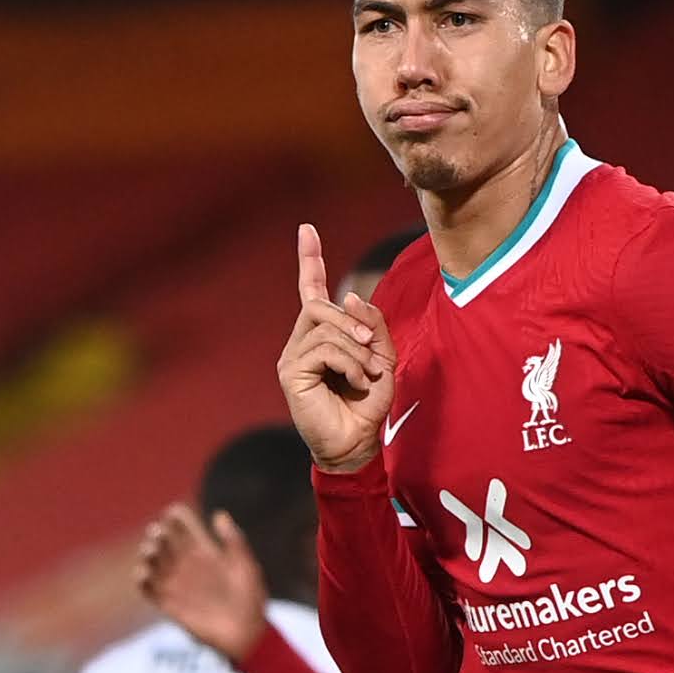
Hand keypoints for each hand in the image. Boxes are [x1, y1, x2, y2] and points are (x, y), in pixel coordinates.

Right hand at [136, 504, 268, 662]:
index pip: (186, 528)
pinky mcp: (170, 605)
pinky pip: (149, 590)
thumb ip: (233, 541)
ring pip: (154, 564)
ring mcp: (178, 585)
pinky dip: (141, 581)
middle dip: (158, 534)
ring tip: (150, 550)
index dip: (177, 517)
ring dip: (147, 554)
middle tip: (158, 533)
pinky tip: (144, 573)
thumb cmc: (251, 598)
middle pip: (165, 543)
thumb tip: (218, 514)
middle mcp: (189, 566)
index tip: (172, 512)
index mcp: (207, 553)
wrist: (246, 634)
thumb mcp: (245, 566)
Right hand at [277, 224, 395, 472]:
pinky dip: (347, 362)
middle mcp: (301, 341)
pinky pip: (322, 348)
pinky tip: (355, 380)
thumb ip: (372, 324)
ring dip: (355, 348)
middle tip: (372, 349)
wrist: (357, 442)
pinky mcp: (291, 373)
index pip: (311, 289)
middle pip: (320, 305)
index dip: (310, 259)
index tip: (307, 229)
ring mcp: (293, 356)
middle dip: (353, 323)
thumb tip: (347, 296)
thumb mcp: (382, 356)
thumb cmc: (367, 403)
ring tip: (367, 373)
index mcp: (321, 335)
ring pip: (324, 325)